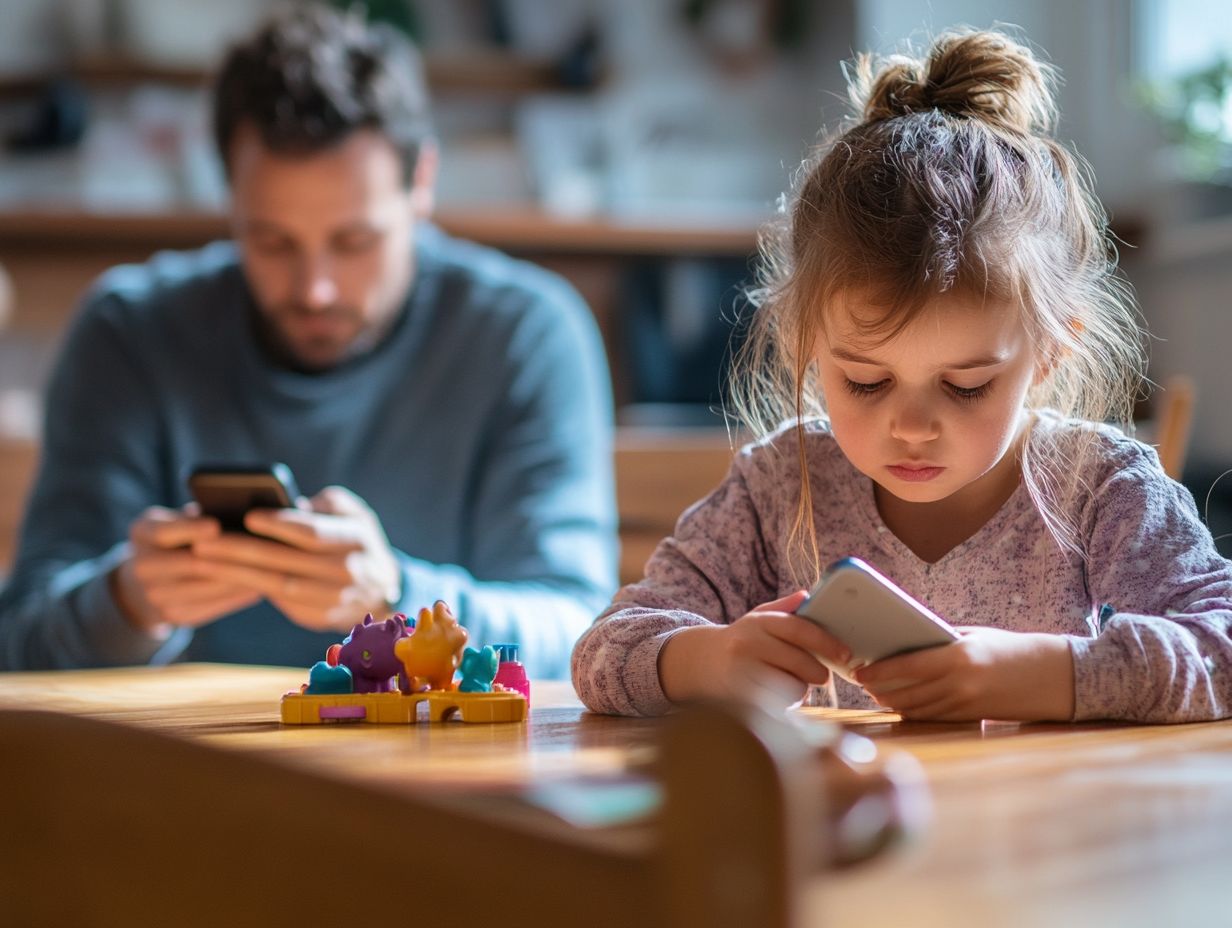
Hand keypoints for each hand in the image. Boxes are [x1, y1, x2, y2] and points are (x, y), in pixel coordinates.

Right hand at [111, 506, 262, 635]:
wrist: (148, 579)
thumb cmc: (178, 537)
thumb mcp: (178, 519)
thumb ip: (200, 515)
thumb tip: (239, 510)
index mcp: (142, 533)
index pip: (164, 532)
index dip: (191, 530)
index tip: (215, 526)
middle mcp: (141, 567)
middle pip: (189, 564)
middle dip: (226, 558)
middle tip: (259, 550)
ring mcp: (155, 595)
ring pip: (205, 588)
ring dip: (239, 578)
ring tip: (268, 568)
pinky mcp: (173, 616)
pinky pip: (211, 606)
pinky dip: (237, 596)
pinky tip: (259, 585)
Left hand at [190, 486, 401, 633]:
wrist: (380, 588)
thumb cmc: (356, 539)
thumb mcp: (352, 512)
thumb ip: (323, 504)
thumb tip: (282, 504)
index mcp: (357, 539)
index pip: (313, 533)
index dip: (280, 525)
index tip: (248, 516)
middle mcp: (348, 572)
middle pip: (286, 562)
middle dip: (241, 550)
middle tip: (204, 540)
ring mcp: (334, 599)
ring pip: (277, 586)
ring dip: (236, 573)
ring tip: (203, 559)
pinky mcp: (318, 617)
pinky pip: (279, 602)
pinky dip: (248, 588)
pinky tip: (223, 575)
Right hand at [658, 591, 852, 709]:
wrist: (700, 662)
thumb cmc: (740, 640)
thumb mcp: (758, 618)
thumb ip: (784, 608)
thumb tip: (809, 595)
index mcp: (758, 622)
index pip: (799, 629)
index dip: (826, 642)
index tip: (845, 653)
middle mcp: (747, 644)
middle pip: (801, 663)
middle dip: (818, 672)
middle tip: (819, 674)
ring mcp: (741, 672)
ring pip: (793, 687)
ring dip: (801, 689)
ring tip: (790, 682)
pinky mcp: (739, 697)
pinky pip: (779, 706)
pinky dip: (786, 704)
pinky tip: (778, 695)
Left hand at [854, 627, 1074, 721]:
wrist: (1050, 677)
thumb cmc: (1008, 649)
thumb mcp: (974, 636)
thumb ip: (940, 639)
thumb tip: (904, 641)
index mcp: (958, 657)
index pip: (908, 666)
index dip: (880, 671)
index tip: (860, 671)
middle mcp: (960, 684)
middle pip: (908, 692)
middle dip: (881, 690)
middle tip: (863, 684)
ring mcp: (966, 705)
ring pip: (918, 709)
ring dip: (894, 704)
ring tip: (877, 695)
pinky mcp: (971, 718)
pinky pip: (934, 717)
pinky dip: (914, 712)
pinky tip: (902, 706)